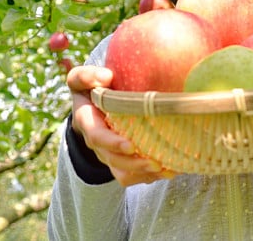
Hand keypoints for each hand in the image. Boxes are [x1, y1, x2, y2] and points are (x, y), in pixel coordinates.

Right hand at [68, 65, 176, 185]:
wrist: (90, 105)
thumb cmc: (90, 88)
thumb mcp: (81, 78)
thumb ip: (87, 76)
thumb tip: (106, 76)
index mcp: (87, 122)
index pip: (97, 136)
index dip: (113, 143)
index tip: (131, 146)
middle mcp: (98, 143)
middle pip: (114, 161)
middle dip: (135, 165)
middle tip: (157, 163)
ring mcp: (110, 154)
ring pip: (124, 174)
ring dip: (145, 175)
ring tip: (168, 170)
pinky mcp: (121, 161)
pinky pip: (134, 176)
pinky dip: (151, 176)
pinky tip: (171, 169)